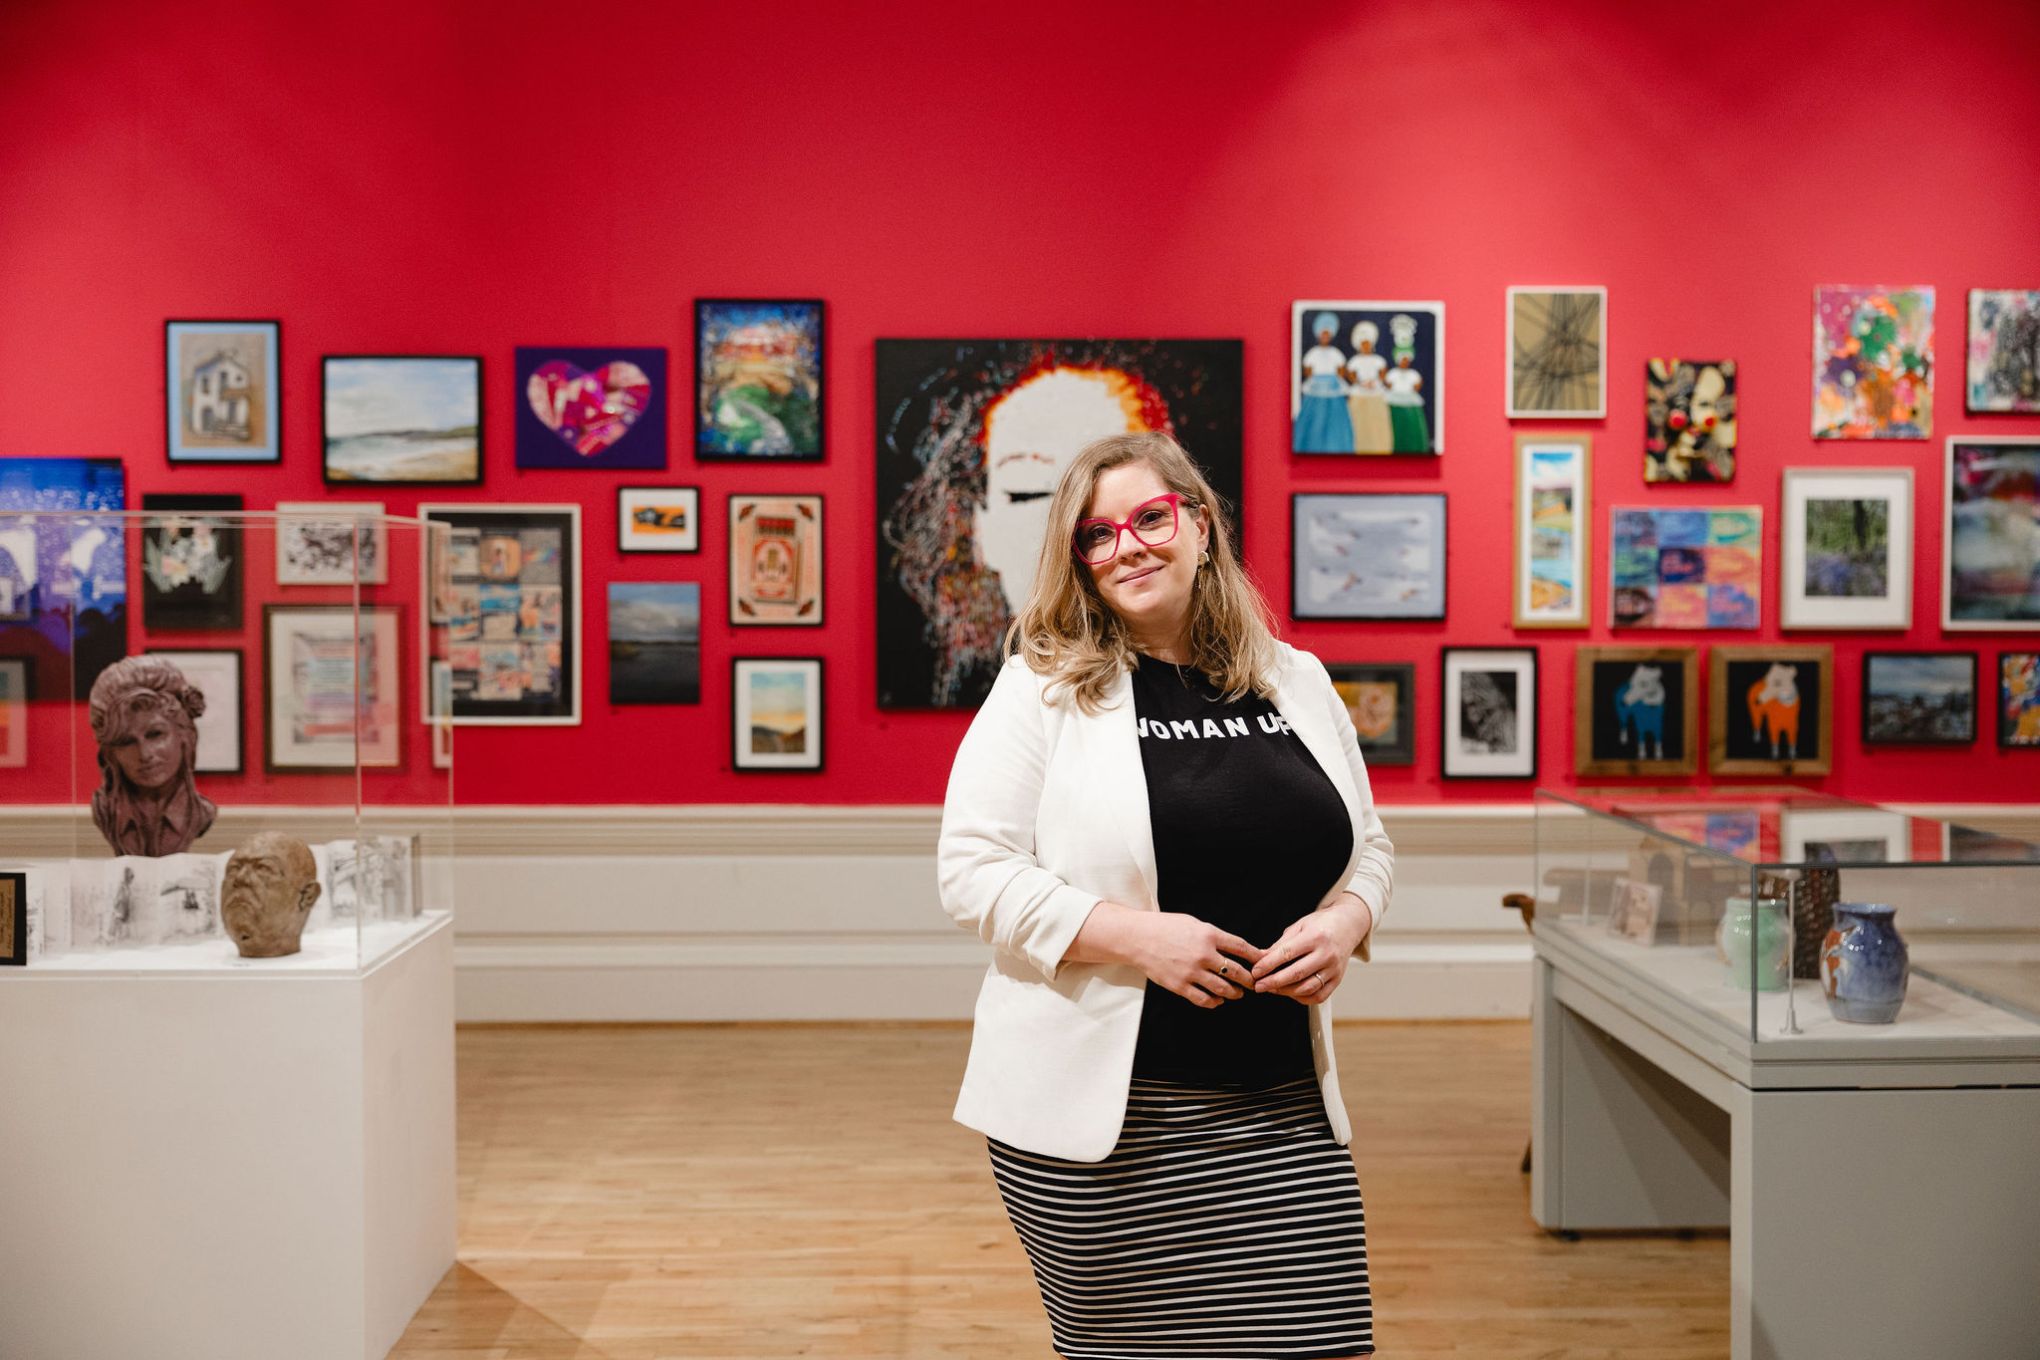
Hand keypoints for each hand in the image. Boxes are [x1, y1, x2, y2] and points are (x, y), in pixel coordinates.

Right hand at [1131, 913, 1266, 1009]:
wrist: (1137, 938)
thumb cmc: (1165, 927)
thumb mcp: (1193, 923)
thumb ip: (1213, 936)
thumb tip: (1233, 948)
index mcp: (1208, 934)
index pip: (1242, 947)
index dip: (1257, 956)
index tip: (1265, 962)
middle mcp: (1203, 954)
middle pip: (1237, 971)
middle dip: (1250, 980)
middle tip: (1256, 983)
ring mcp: (1191, 972)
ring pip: (1223, 988)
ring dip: (1235, 993)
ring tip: (1239, 993)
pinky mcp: (1180, 985)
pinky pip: (1204, 999)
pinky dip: (1215, 1001)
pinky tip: (1218, 1000)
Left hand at [1251, 894, 1373, 1004]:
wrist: (1348, 926)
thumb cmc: (1321, 925)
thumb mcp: (1299, 926)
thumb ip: (1281, 944)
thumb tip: (1261, 959)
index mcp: (1315, 936)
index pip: (1287, 953)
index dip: (1268, 964)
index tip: (1255, 971)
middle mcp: (1326, 954)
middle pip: (1297, 973)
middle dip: (1274, 982)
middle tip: (1258, 986)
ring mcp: (1334, 969)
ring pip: (1307, 988)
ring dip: (1286, 991)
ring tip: (1272, 989)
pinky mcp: (1337, 980)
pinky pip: (1319, 996)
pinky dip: (1302, 998)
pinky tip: (1291, 993)